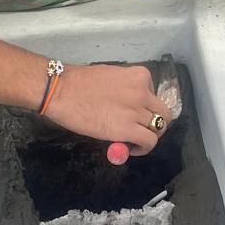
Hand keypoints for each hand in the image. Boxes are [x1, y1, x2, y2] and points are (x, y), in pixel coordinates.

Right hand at [45, 63, 171, 155]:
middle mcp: (143, 92)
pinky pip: (149, 141)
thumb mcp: (111, 77)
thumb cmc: (78, 82)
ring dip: (148, 136)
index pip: (155, 95)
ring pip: (158, 128)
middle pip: (163, 113)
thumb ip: (126, 89)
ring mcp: (137, 110)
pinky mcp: (128, 129)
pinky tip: (131, 148)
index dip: (146, 107)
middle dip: (154, 123)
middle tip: (140, 129)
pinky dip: (143, 147)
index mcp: (140, 76)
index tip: (134, 113)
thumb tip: (128, 106)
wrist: (61, 91)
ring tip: (134, 140)